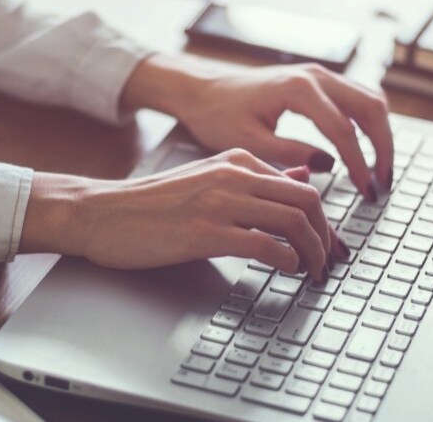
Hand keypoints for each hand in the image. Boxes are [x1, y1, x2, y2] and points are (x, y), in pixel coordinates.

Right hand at [20, 150, 347, 281]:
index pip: (302, 185)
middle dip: (327, 237)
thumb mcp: (209, 179)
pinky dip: (287, 261)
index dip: (325, 220)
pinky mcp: (206, 232)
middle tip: (329, 263)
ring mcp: (220, 202)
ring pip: (294, 221)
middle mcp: (234, 175)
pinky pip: (265, 245)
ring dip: (312, 253)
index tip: (329, 245)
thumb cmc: (153, 204)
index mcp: (237, 160)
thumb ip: (255, 180)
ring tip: (312, 273)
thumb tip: (303, 176)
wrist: (103, 213)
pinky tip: (287, 272)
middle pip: (308, 201)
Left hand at [122, 55, 393, 199]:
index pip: (343, 129)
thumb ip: (290, 153)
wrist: (202, 90)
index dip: (359, 164)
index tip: (366, 191)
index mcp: (297, 88)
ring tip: (379, 172)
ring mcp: (319, 75)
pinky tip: (365, 152)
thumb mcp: (248, 142)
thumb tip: (329, 166)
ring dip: (381, 135)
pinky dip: (368, 124)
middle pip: (370, 108)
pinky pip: (357, 98)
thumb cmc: (217, 115)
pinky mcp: (318, 81)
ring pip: (369, 100)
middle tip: (382, 183)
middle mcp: (314, 75)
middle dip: (383, 148)